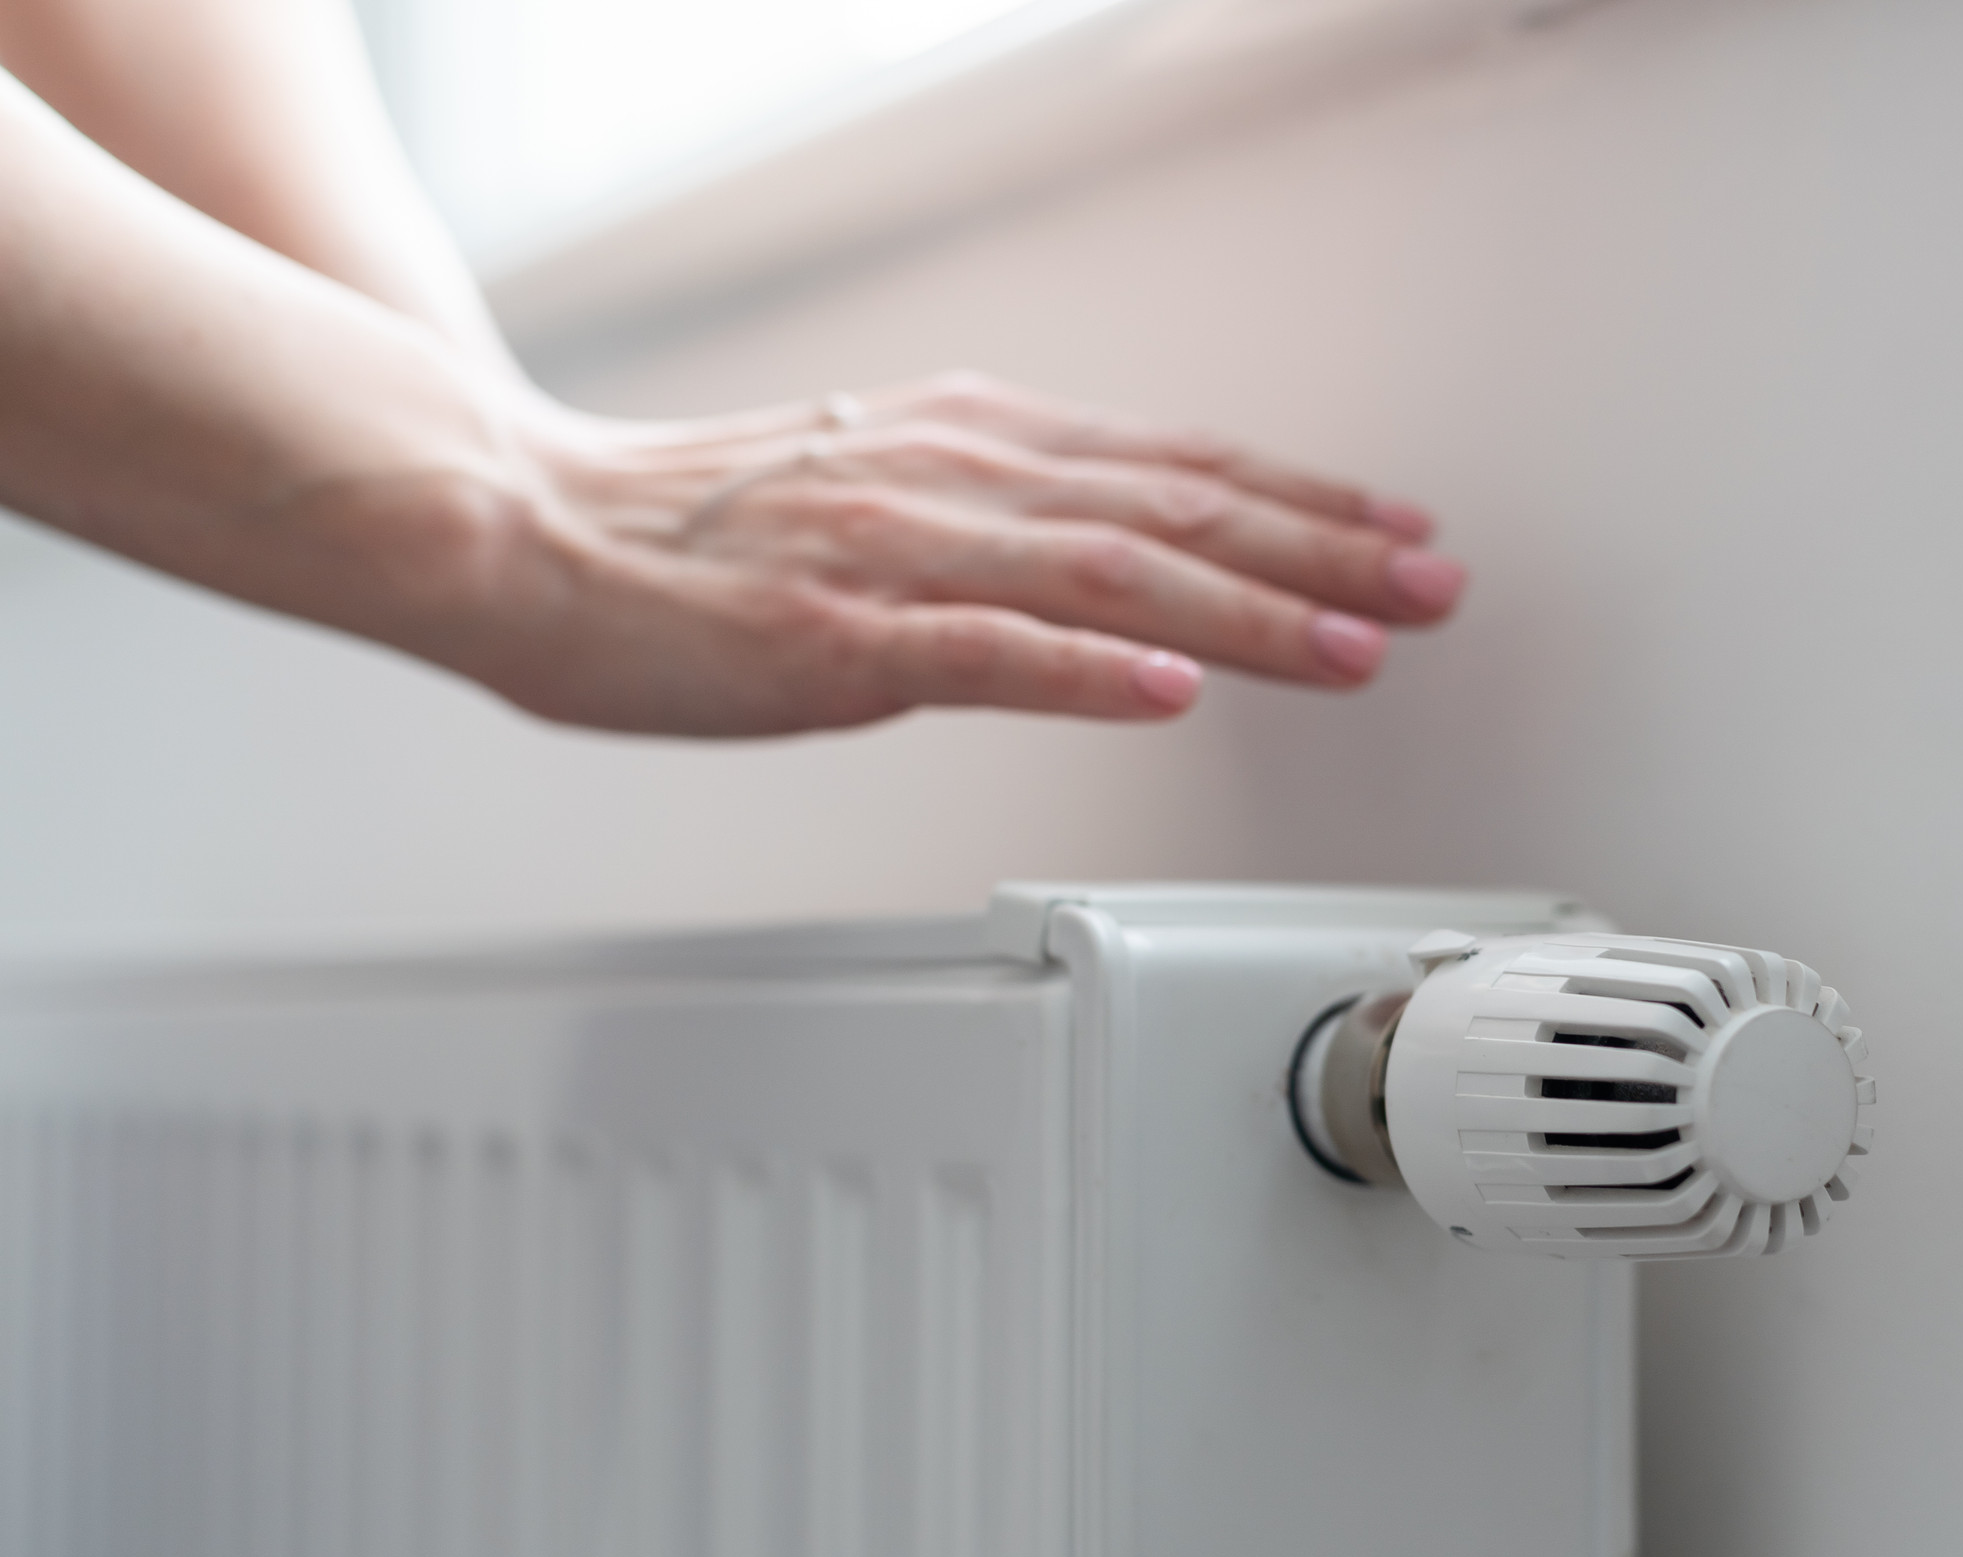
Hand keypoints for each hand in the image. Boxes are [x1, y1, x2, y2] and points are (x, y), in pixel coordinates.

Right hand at [425, 372, 1466, 735]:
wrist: (515, 524)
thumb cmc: (686, 531)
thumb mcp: (873, 490)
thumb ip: (995, 520)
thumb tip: (1109, 567)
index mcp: (965, 447)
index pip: (1170, 468)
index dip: (1299, 500)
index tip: (1397, 531)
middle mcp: (951, 479)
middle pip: (1171, 513)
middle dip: (1320, 550)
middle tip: (1435, 583)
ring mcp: (895, 556)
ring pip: (1105, 576)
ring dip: (1244, 613)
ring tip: (1353, 642)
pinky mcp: (829, 637)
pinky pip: (976, 652)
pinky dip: (1083, 670)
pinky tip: (1166, 692)